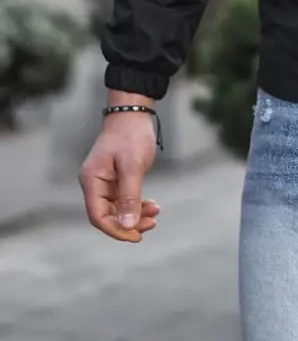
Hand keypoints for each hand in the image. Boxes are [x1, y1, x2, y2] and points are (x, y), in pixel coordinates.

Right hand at [78, 100, 159, 242]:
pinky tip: (152, 205)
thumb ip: (130, 197)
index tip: (137, 236)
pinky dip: (137, 204)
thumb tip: (128, 225)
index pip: (98, 217)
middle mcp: (95, 184)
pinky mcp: (116, 179)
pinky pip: (124, 200)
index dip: (116, 230)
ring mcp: (105, 182)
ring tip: (156, 211)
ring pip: (118, 210)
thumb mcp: (133, 166)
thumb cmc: (131, 135)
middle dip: (130, 222)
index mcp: (91, 181)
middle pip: (108, 216)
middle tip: (153, 222)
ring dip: (136, 214)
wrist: (134, 111)